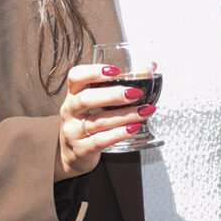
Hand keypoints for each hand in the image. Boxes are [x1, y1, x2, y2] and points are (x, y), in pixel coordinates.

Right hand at [55, 63, 157, 180]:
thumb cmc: (92, 119)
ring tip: (144, 111)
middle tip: (136, 93)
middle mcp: (69, 111)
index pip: (75, 77)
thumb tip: (151, 67)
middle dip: (113, 95)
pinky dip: (119, 133)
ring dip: (125, 115)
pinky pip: (100, 141)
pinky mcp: (81, 149)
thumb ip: (120, 85)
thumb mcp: (99, 102)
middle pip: (86, 99)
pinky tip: (134, 127)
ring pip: (98, 121)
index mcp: (73, 94)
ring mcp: (73, 131)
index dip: (93, 72)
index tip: (115, 71)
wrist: (76, 153)